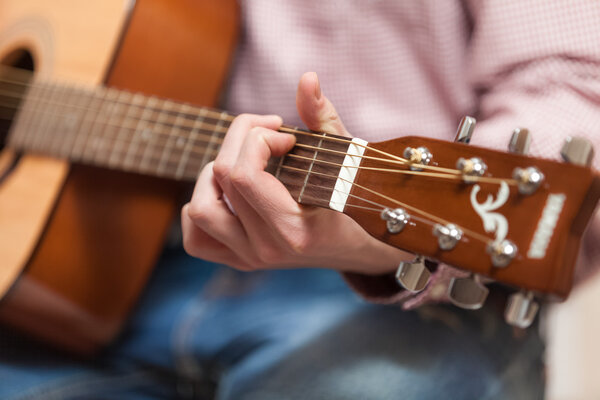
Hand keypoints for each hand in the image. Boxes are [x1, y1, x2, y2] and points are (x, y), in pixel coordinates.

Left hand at [181, 72, 411, 273]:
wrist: (362, 248)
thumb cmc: (357, 201)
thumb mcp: (347, 158)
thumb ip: (324, 117)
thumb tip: (307, 78)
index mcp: (293, 228)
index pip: (244, 173)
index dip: (259, 138)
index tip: (286, 136)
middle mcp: (267, 248)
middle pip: (221, 179)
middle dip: (240, 140)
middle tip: (268, 135)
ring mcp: (251, 258)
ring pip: (199, 208)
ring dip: (215, 174)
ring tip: (245, 163)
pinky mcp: (241, 260)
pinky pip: (196, 239)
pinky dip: (200, 209)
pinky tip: (226, 194)